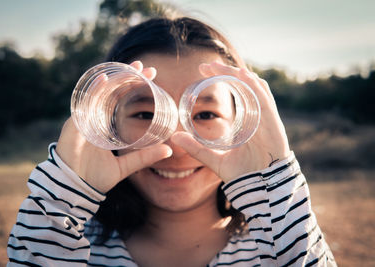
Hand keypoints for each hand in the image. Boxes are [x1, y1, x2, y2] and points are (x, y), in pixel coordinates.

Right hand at [55, 61, 171, 192]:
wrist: (75, 191)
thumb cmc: (95, 177)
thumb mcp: (125, 166)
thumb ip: (144, 157)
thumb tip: (168, 150)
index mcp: (103, 126)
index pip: (119, 101)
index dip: (132, 87)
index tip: (151, 77)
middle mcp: (93, 119)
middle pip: (111, 93)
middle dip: (128, 77)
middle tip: (146, 67)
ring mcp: (83, 120)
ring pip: (99, 93)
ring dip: (116, 79)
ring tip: (134, 68)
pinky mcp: (73, 126)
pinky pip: (83, 105)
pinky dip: (93, 92)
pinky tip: (105, 80)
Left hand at [171, 61, 290, 182]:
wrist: (262, 190)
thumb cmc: (243, 175)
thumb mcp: (214, 159)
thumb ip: (196, 148)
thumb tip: (174, 138)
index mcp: (246, 122)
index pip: (236, 92)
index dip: (222, 79)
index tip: (203, 71)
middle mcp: (257, 116)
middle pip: (244, 86)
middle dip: (226, 72)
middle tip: (207, 65)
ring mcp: (266, 118)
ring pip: (254, 88)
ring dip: (238, 74)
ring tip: (220, 66)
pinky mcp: (273, 123)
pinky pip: (264, 99)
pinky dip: (254, 85)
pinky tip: (242, 74)